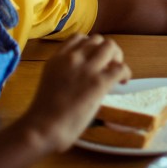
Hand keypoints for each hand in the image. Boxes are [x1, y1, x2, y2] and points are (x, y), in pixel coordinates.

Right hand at [17, 34, 130, 153]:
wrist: (41, 129)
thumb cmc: (43, 114)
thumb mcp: (51, 81)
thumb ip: (66, 72)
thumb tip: (84, 74)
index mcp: (57, 59)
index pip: (78, 38)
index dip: (90, 46)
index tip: (94, 58)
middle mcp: (71, 58)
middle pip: (97, 39)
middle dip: (106, 50)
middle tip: (109, 66)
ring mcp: (86, 69)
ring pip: (110, 47)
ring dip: (117, 57)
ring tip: (116, 72)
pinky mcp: (98, 82)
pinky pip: (120, 67)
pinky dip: (125, 73)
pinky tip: (122, 82)